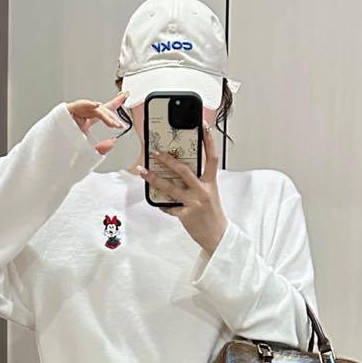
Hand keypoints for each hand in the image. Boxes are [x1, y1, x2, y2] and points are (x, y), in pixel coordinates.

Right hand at [66, 93, 126, 155]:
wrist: (49, 160)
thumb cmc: (64, 157)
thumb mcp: (88, 155)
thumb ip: (101, 149)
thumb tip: (112, 142)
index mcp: (83, 124)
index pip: (100, 112)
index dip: (113, 104)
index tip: (123, 97)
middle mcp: (78, 117)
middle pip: (98, 110)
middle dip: (110, 116)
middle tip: (118, 125)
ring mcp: (72, 114)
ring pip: (91, 108)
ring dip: (103, 114)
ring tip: (112, 123)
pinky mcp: (65, 112)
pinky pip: (78, 105)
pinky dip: (88, 105)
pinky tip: (96, 106)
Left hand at [138, 123, 227, 255]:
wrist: (218, 236)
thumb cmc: (212, 214)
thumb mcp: (210, 194)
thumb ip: (199, 181)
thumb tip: (180, 170)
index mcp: (211, 183)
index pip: (211, 157)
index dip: (209, 141)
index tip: (203, 126)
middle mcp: (203, 191)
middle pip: (184, 170)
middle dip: (167, 160)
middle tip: (155, 152)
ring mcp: (194, 203)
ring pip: (171, 187)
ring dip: (155, 178)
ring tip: (143, 171)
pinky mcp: (186, 216)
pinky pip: (169, 207)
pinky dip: (162, 204)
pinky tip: (156, 201)